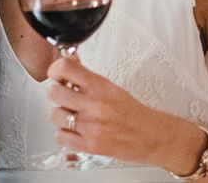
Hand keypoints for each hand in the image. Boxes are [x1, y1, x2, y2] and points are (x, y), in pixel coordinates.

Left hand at [46, 55, 167, 164]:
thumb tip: (70, 62)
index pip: (65, 68)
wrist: (153, 136)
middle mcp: (94, 105)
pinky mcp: (91, 146)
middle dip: (57, 93)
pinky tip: (73, 131)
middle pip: (54, 92)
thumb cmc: (132, 112)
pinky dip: (64, 135)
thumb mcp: (110, 87)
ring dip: (60, 115)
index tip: (57, 75)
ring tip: (70, 115)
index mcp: (99, 86)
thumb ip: (86, 76)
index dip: (55, 70)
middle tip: (64, 96)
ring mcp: (91, 126)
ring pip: (54, 115)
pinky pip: (61, 137)